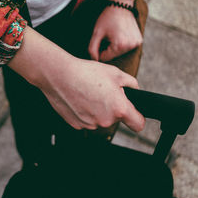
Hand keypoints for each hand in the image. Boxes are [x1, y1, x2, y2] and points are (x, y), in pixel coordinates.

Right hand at [8, 27, 144, 131]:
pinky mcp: (76, 125)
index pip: (138, 124)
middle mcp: (105, 120)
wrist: (59, 75)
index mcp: (119, 108)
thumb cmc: (86, 72)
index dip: (137, 118)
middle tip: (102, 92)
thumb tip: (134, 90)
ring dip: (97, 110)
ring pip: (100, 120)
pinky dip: (84, 112)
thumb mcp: (115, 72)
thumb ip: (131, 84)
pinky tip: (79, 99)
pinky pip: (86, 121)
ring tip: (88, 93)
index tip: (133, 113)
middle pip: (116, 119)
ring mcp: (90, 125)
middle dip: (112, 107)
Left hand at [88, 0, 142, 61]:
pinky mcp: (139, 40)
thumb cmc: (107, 18)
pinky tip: (120, 34)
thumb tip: (94, 60)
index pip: (104, 58)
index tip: (99, 40)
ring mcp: (137, 43)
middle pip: (113, 56)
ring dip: (114, 47)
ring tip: (113, 34)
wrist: (121, 4)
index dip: (98, 50)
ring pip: (119, 52)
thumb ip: (92, 49)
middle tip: (106, 36)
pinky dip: (122, 44)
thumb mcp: (96, 33)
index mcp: (120, 45)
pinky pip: (127, 47)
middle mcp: (130, 46)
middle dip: (107, 49)